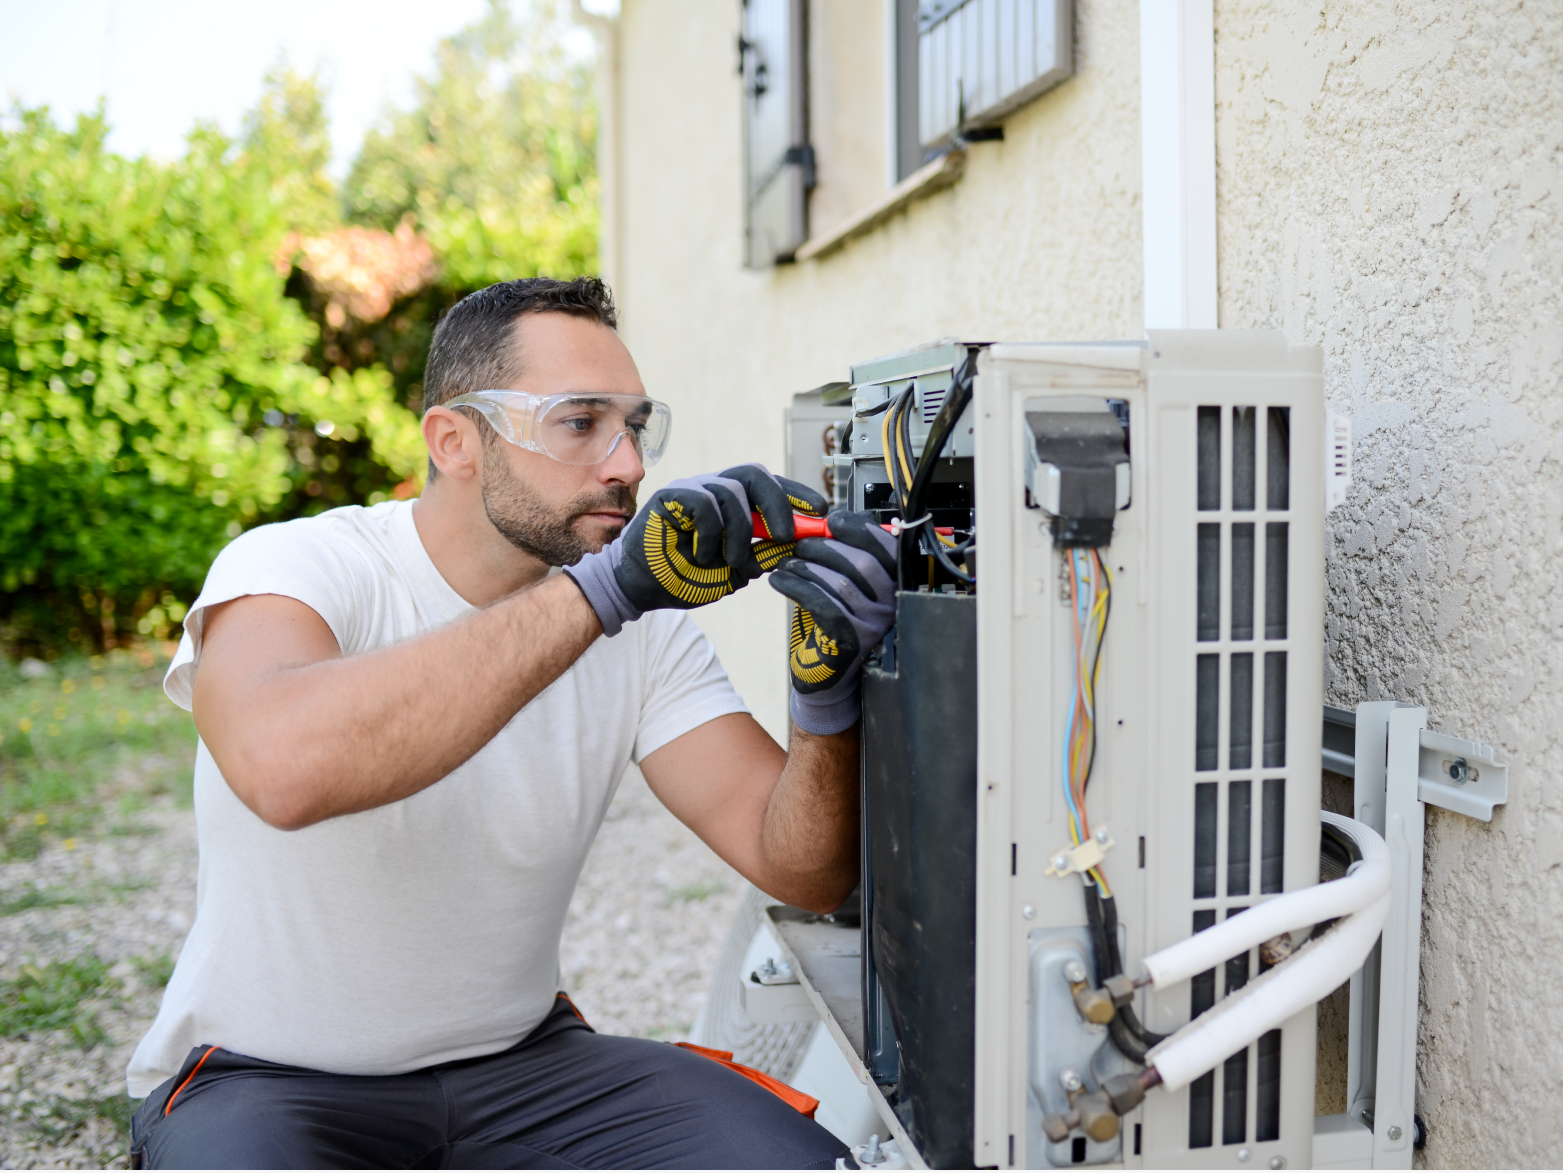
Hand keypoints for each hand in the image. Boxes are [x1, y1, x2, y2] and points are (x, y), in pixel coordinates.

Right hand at [564, 464, 825, 634]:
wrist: (641, 588)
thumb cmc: (684, 578)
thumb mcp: (734, 571)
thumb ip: (762, 556)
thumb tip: (797, 544)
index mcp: (731, 503)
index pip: (770, 486)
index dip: (797, 494)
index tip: (822, 511)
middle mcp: (713, 489)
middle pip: (755, 474)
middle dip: (778, 502)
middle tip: (786, 535)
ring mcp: (691, 489)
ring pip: (731, 492)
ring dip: (738, 535)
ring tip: (727, 562)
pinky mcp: (671, 496)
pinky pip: (704, 503)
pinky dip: (710, 534)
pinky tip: (700, 554)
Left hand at [767, 511, 896, 733]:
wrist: (826, 674)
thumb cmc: (833, 622)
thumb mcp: (844, 583)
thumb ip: (844, 554)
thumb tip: (826, 522)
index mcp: (894, 584)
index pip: (887, 546)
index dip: (859, 528)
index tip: (831, 521)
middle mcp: (890, 604)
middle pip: (861, 562)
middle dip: (824, 547)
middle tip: (799, 545)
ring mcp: (872, 624)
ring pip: (838, 582)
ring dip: (805, 566)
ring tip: (786, 564)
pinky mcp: (848, 640)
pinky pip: (821, 604)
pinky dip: (795, 586)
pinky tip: (779, 581)